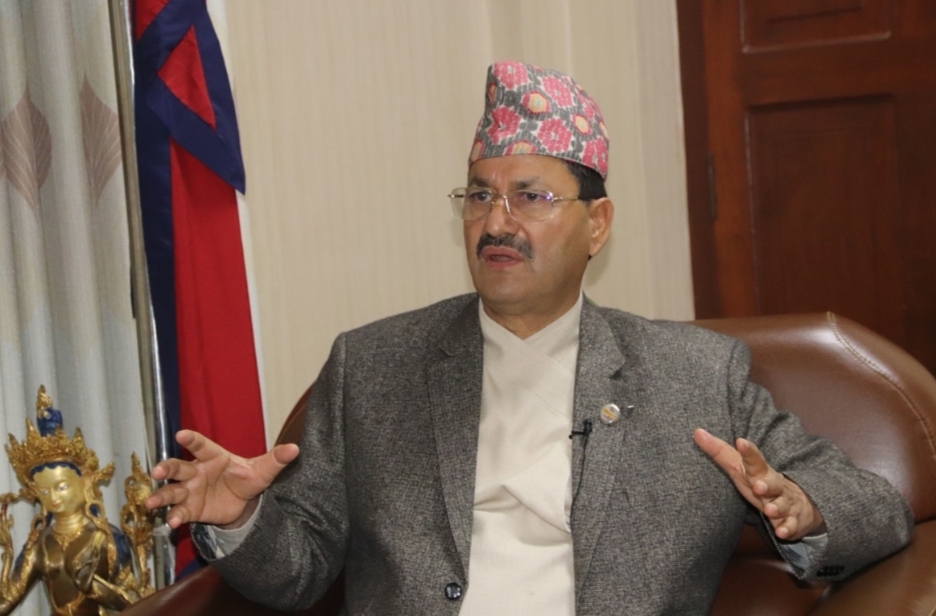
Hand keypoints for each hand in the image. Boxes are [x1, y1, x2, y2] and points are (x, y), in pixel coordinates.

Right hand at [145, 430, 299, 528]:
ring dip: (161, 495)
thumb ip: (276, 459)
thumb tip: (296, 449)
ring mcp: (190, 490)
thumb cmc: (247, 479)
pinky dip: (174, 516)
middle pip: (178, 467)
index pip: (201, 445)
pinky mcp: (190, 509)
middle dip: (167, 467)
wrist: (242, 502)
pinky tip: (171, 522)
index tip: (181, 435)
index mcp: (213, 456)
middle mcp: (197, 471)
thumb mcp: (263, 470)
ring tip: (151, 502)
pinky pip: (179, 511)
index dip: (191, 439)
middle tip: (158, 470)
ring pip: (171, 490)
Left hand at [693, 428, 824, 540]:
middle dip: (767, 484)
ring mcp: (785, 503)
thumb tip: (697, 432)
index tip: (741, 442)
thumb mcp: (740, 468)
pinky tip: (782, 533)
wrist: (799, 503)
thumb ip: (719, 452)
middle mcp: (774, 486)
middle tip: (758, 485)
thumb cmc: (760, 482)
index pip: (754, 460)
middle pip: (772, 482)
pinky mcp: (792, 522)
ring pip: (782, 505)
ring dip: (777, 508)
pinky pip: (790, 526)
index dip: (748, 452)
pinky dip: (787, 529)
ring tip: (770, 510)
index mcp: (759, 472)